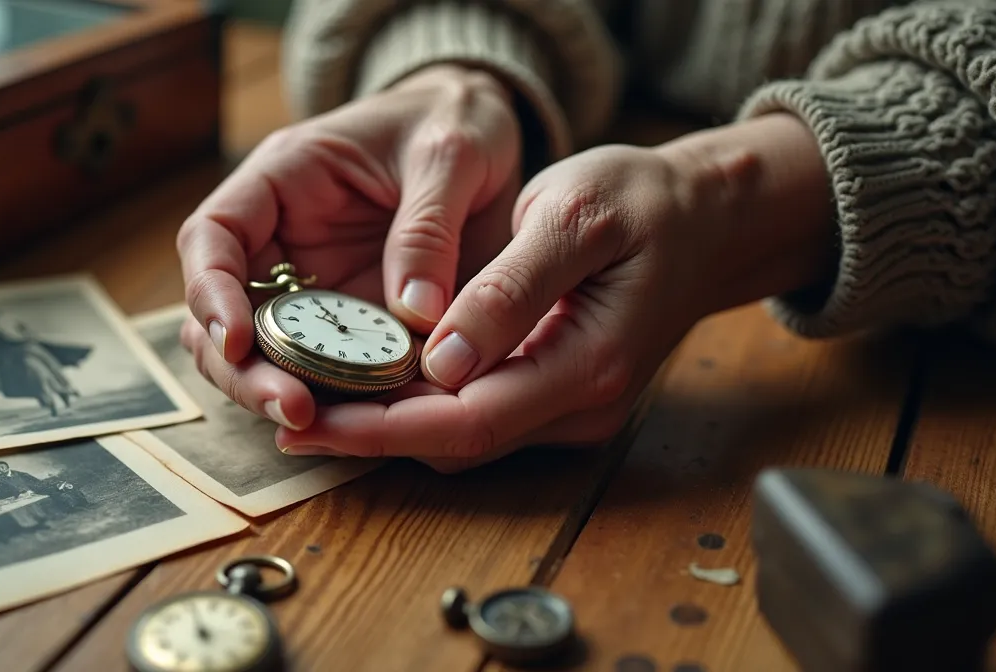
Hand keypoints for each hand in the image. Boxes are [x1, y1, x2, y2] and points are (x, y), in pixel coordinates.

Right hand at [177, 64, 523, 429]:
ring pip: (259, 354)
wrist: (485, 131)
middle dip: (242, 368)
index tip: (237, 341)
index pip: (212, 235)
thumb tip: (415, 314)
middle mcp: (280, 238)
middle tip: (291, 410)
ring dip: (273, 393)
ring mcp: (309, 286)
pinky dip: (331, 401)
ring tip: (315, 427)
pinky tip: (357, 426)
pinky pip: (321, 370)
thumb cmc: (456, 121)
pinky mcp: (347, 323)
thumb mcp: (451, 153)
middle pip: (222, 312)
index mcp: (283, 178)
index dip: (211, 292)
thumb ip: (428, 227)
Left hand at [273, 113, 838, 469]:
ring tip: (314, 393)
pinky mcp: (560, 393)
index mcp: (588, 363)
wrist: (706, 217)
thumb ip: (509, 291)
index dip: (382, 429)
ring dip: (391, 422)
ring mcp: (573, 406)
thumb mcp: (572, 217)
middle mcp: (581, 405)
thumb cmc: (643, 202)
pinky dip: (423, 403)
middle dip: (370, 433)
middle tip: (288, 410)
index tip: (311, 421)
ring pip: (464, 435)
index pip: (467, 421)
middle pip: (457, 441)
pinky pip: (480, 413)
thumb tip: (442, 360)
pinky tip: (375, 376)